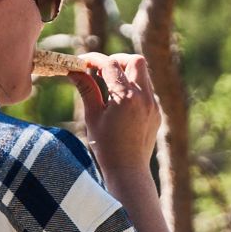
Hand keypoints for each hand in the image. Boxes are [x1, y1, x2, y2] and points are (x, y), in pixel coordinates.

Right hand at [68, 52, 159, 172]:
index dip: (94, 60)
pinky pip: (147, 90)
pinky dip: (134, 87)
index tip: (83, 63)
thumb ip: (86, 90)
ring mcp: (153, 105)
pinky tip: (120, 102)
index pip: (110, 65)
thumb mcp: (92, 116)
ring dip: (127, 73)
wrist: (128, 171)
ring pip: (144, 74)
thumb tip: (73, 70)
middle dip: (117, 60)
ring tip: (109, 85)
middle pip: (136, 61)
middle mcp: (144, 97)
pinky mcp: (156, 113)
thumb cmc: (106, 147)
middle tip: (101, 69)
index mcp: (126, 97)